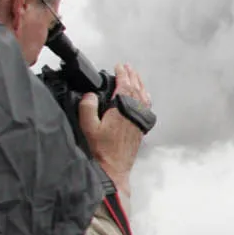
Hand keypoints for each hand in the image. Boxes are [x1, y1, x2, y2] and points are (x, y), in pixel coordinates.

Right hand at [78, 63, 149, 200]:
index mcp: (121, 109)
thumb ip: (87, 108)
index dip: (122, 74)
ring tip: (135, 77)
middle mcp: (134, 113)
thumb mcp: (88, 127)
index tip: (119, 66)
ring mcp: (139, 120)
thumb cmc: (102, 151)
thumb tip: (90, 94)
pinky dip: (145, 97)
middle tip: (127, 67)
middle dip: (132, 76)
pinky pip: (146, 107)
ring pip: (143, 97)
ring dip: (139, 84)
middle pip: (136, 88)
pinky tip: (143, 96)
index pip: (124, 85)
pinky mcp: (141, 127)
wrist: (114, 169)